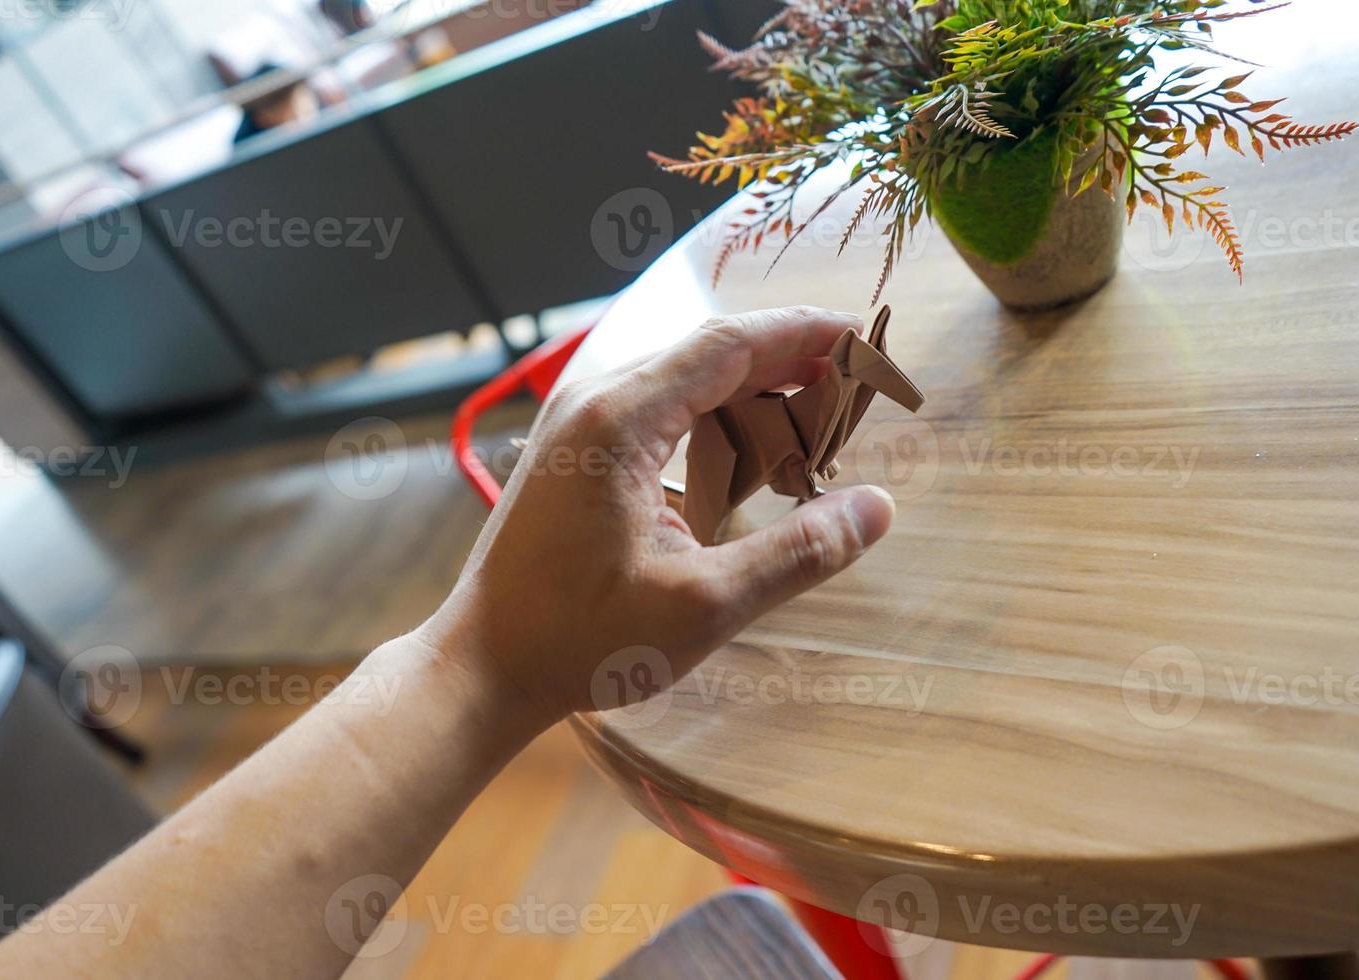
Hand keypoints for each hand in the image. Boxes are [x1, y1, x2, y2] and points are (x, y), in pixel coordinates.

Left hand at [422, 307, 897, 731]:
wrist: (482, 666)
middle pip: (711, 355)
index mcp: (620, 419)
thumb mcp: (702, 604)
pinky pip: (661, 413)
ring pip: (686, 382)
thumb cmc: (577, 640)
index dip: (804, 334)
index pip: (730, 343)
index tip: (864, 340)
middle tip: (857, 397)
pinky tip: (753, 463)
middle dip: (789, 366)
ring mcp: (579, 425)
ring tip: (818, 433)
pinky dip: (716, 424)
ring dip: (754, 397)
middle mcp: (595, 403)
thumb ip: (796, 553)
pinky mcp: (576, 453)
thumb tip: (876, 509)